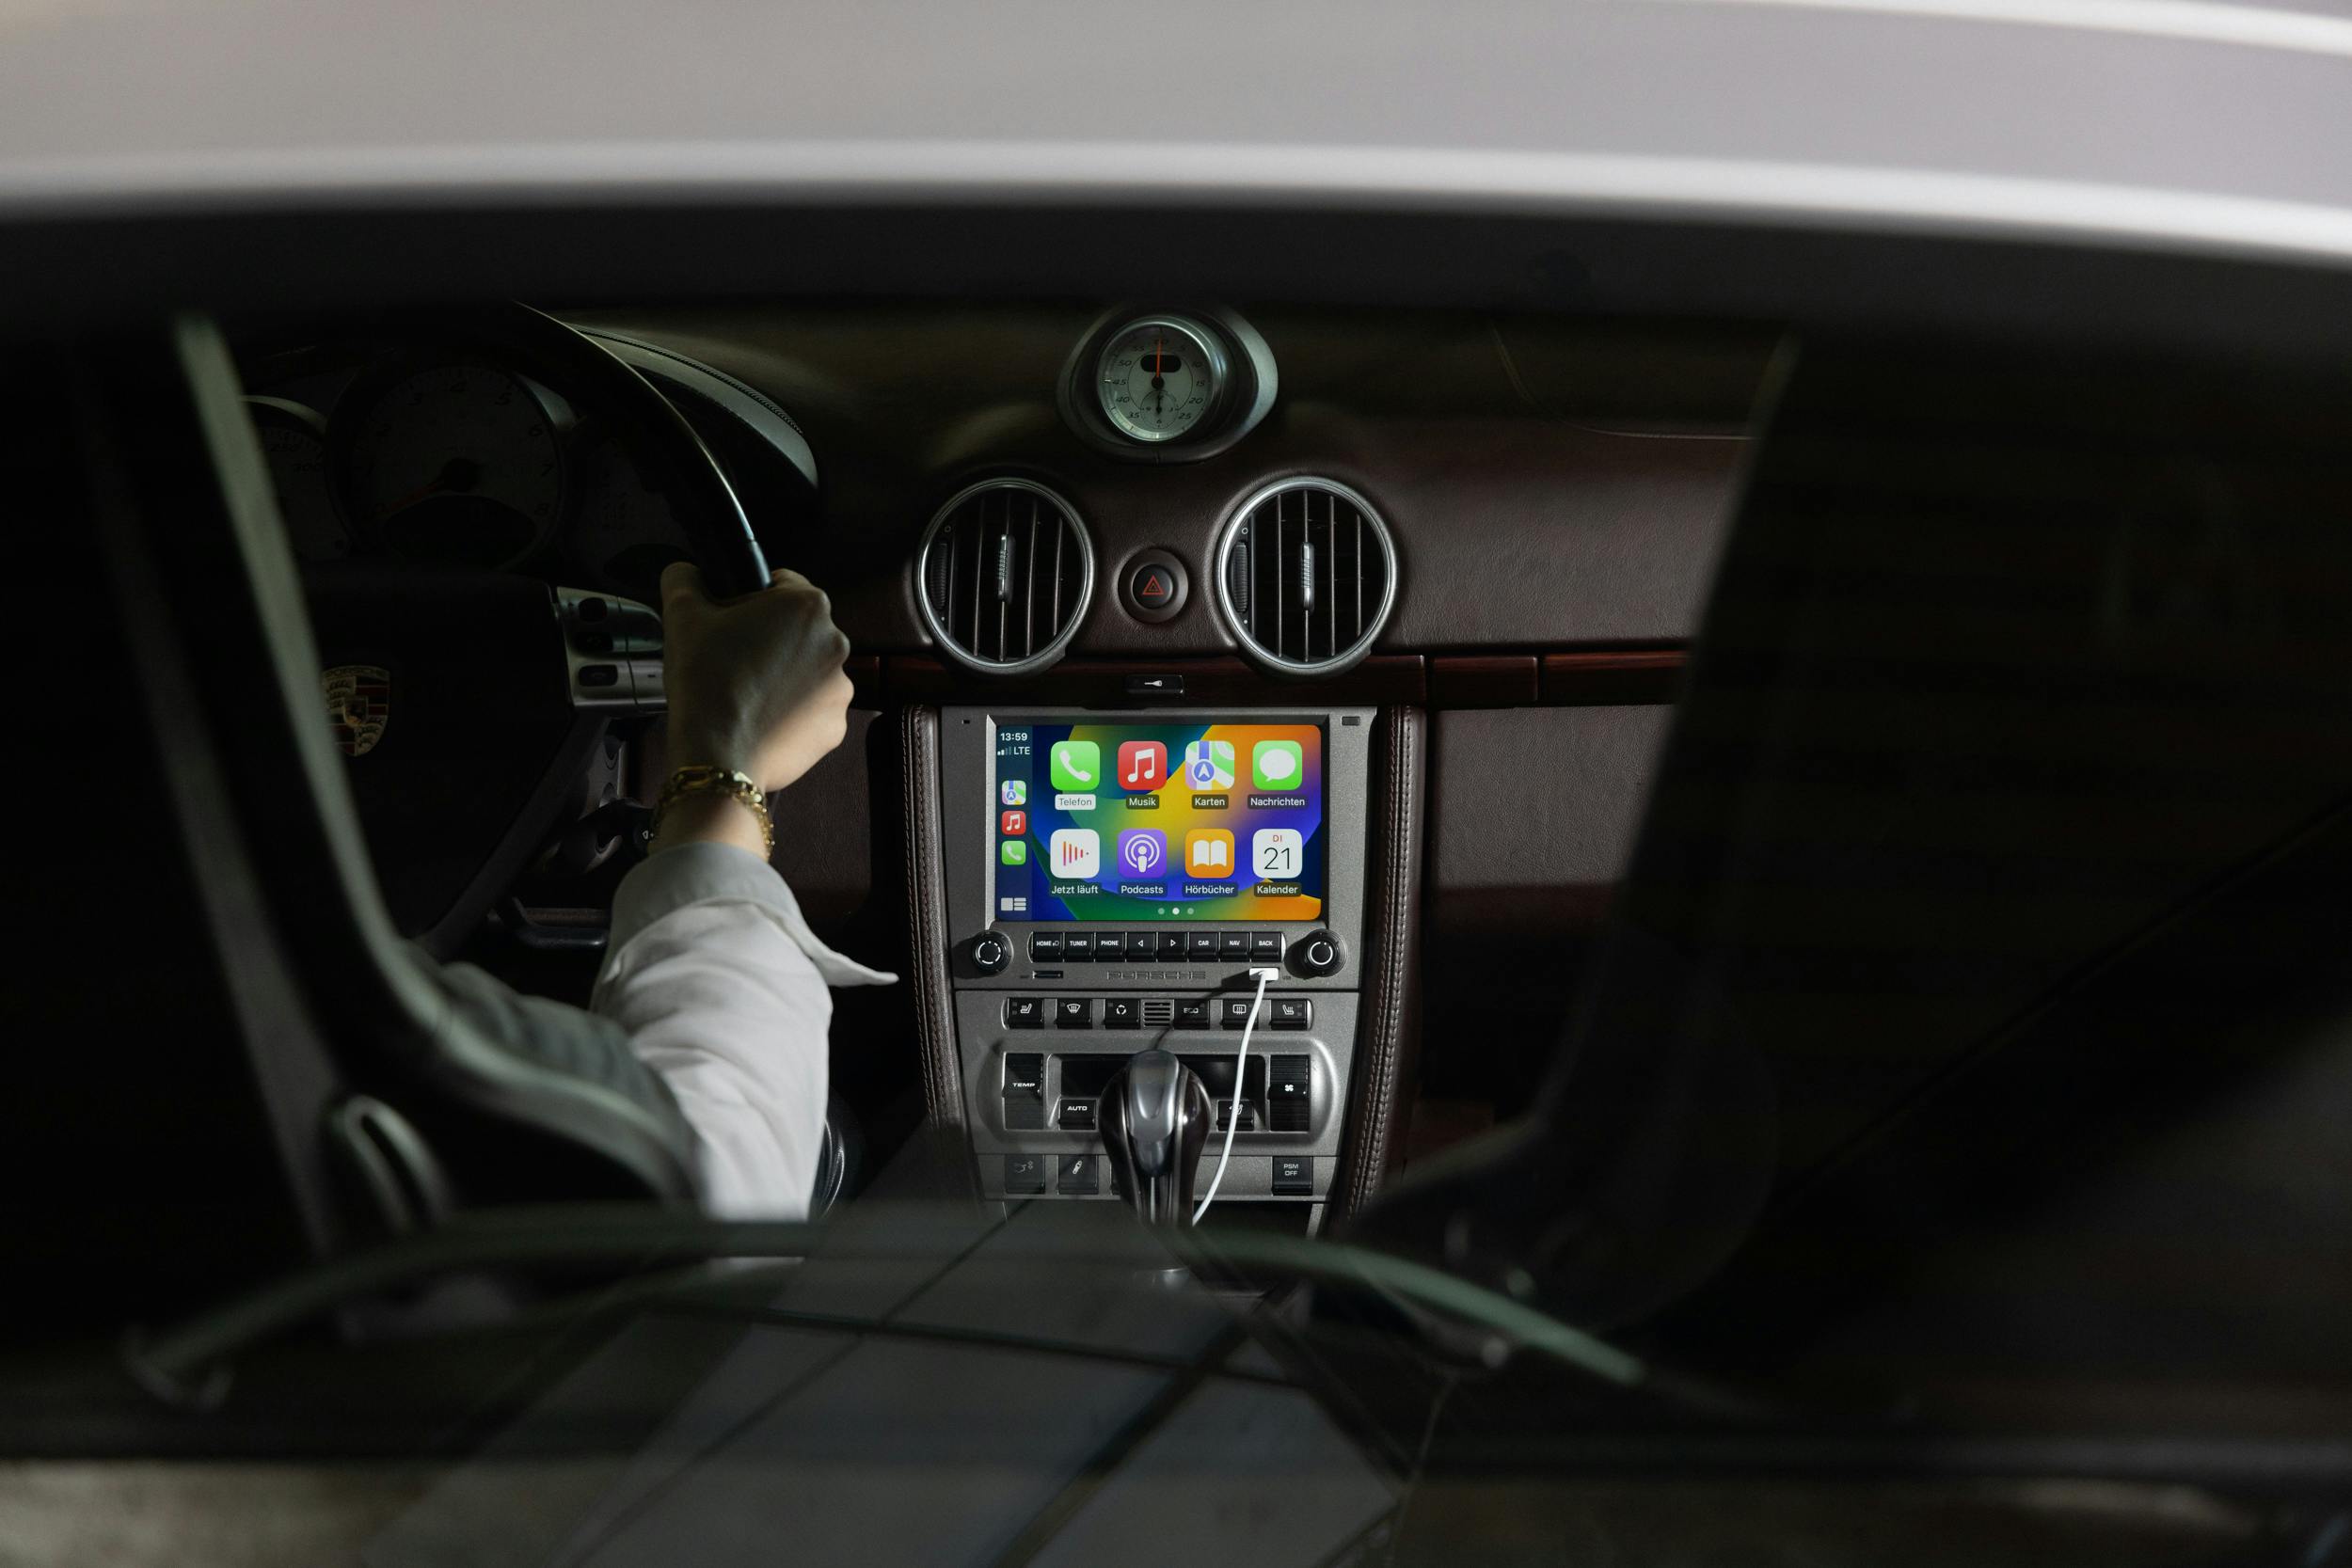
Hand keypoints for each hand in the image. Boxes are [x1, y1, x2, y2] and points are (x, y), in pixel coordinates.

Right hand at [659, 562, 853, 798]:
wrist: (718, 755)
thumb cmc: (706, 678)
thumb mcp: (682, 614)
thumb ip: (684, 579)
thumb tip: (686, 572)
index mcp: (808, 605)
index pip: (781, 584)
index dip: (749, 600)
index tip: (730, 623)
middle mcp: (836, 642)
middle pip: (797, 630)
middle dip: (769, 639)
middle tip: (732, 661)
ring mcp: (840, 689)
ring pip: (807, 671)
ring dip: (782, 677)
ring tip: (745, 694)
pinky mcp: (835, 728)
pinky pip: (811, 712)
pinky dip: (790, 714)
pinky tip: (760, 720)